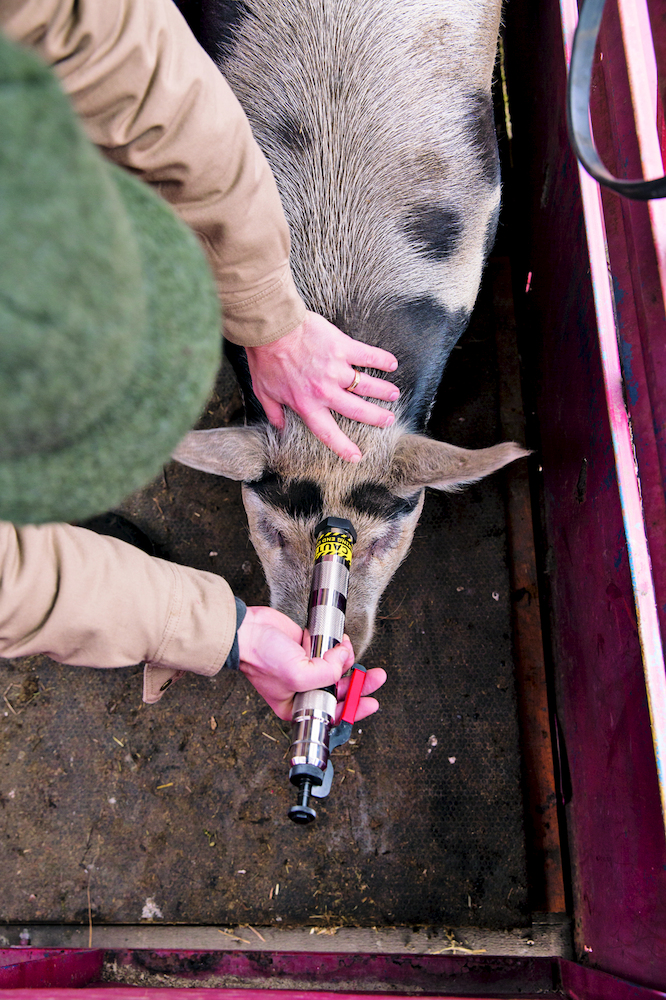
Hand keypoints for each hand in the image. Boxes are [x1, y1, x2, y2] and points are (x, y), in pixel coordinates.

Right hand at [237, 606, 386, 719]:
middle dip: (359, 682)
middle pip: (340, 690)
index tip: (371, 702)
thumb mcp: (298, 675)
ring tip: (346, 649)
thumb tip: (344, 659)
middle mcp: (304, 689)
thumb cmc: (261, 658)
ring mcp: (307, 668)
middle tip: (377, 677)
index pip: (332, 712)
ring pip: (338, 668)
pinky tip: (340, 641)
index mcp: (298, 706)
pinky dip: (339, 645)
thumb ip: (327, 673)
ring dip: (347, 659)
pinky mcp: (308, 648)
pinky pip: (331, 650)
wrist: (248, 630)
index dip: (354, 708)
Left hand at [245, 312, 399, 461]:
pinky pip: (367, 356)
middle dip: (376, 418)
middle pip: (357, 410)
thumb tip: (280, 428)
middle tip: (388, 420)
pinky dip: (382, 360)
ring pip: (367, 385)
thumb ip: (275, 413)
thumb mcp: (264, 392)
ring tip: (394, 394)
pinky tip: (392, 363)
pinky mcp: (342, 347)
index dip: (343, 447)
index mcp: (306, 404)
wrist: (272, 328)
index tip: (357, 456)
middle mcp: (325, 391)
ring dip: (383, 391)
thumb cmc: (266, 359)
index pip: (328, 433)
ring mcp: (336, 369)